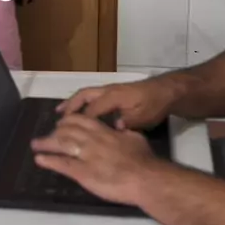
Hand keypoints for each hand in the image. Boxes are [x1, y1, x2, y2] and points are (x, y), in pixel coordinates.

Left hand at [31, 113, 160, 206]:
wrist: (145, 178)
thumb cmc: (143, 159)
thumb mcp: (136, 137)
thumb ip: (124, 132)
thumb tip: (119, 127)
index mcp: (104, 131)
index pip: (81, 120)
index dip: (68, 120)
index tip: (62, 123)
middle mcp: (92, 140)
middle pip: (67, 130)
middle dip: (55, 131)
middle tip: (47, 135)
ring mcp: (86, 156)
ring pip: (61, 144)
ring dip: (46, 143)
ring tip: (35, 144)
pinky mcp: (83, 173)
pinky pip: (63, 164)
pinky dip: (49, 161)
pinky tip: (40, 160)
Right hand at [55, 77, 174, 130]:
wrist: (166, 91)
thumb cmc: (154, 104)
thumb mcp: (143, 116)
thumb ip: (127, 122)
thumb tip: (114, 128)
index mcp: (114, 97)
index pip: (92, 109)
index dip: (80, 121)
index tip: (68, 134)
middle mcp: (109, 91)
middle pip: (84, 96)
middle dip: (70, 106)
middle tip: (57, 120)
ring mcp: (111, 91)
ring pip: (87, 94)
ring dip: (74, 102)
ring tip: (61, 112)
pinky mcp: (115, 93)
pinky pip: (93, 95)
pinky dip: (83, 102)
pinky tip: (81, 111)